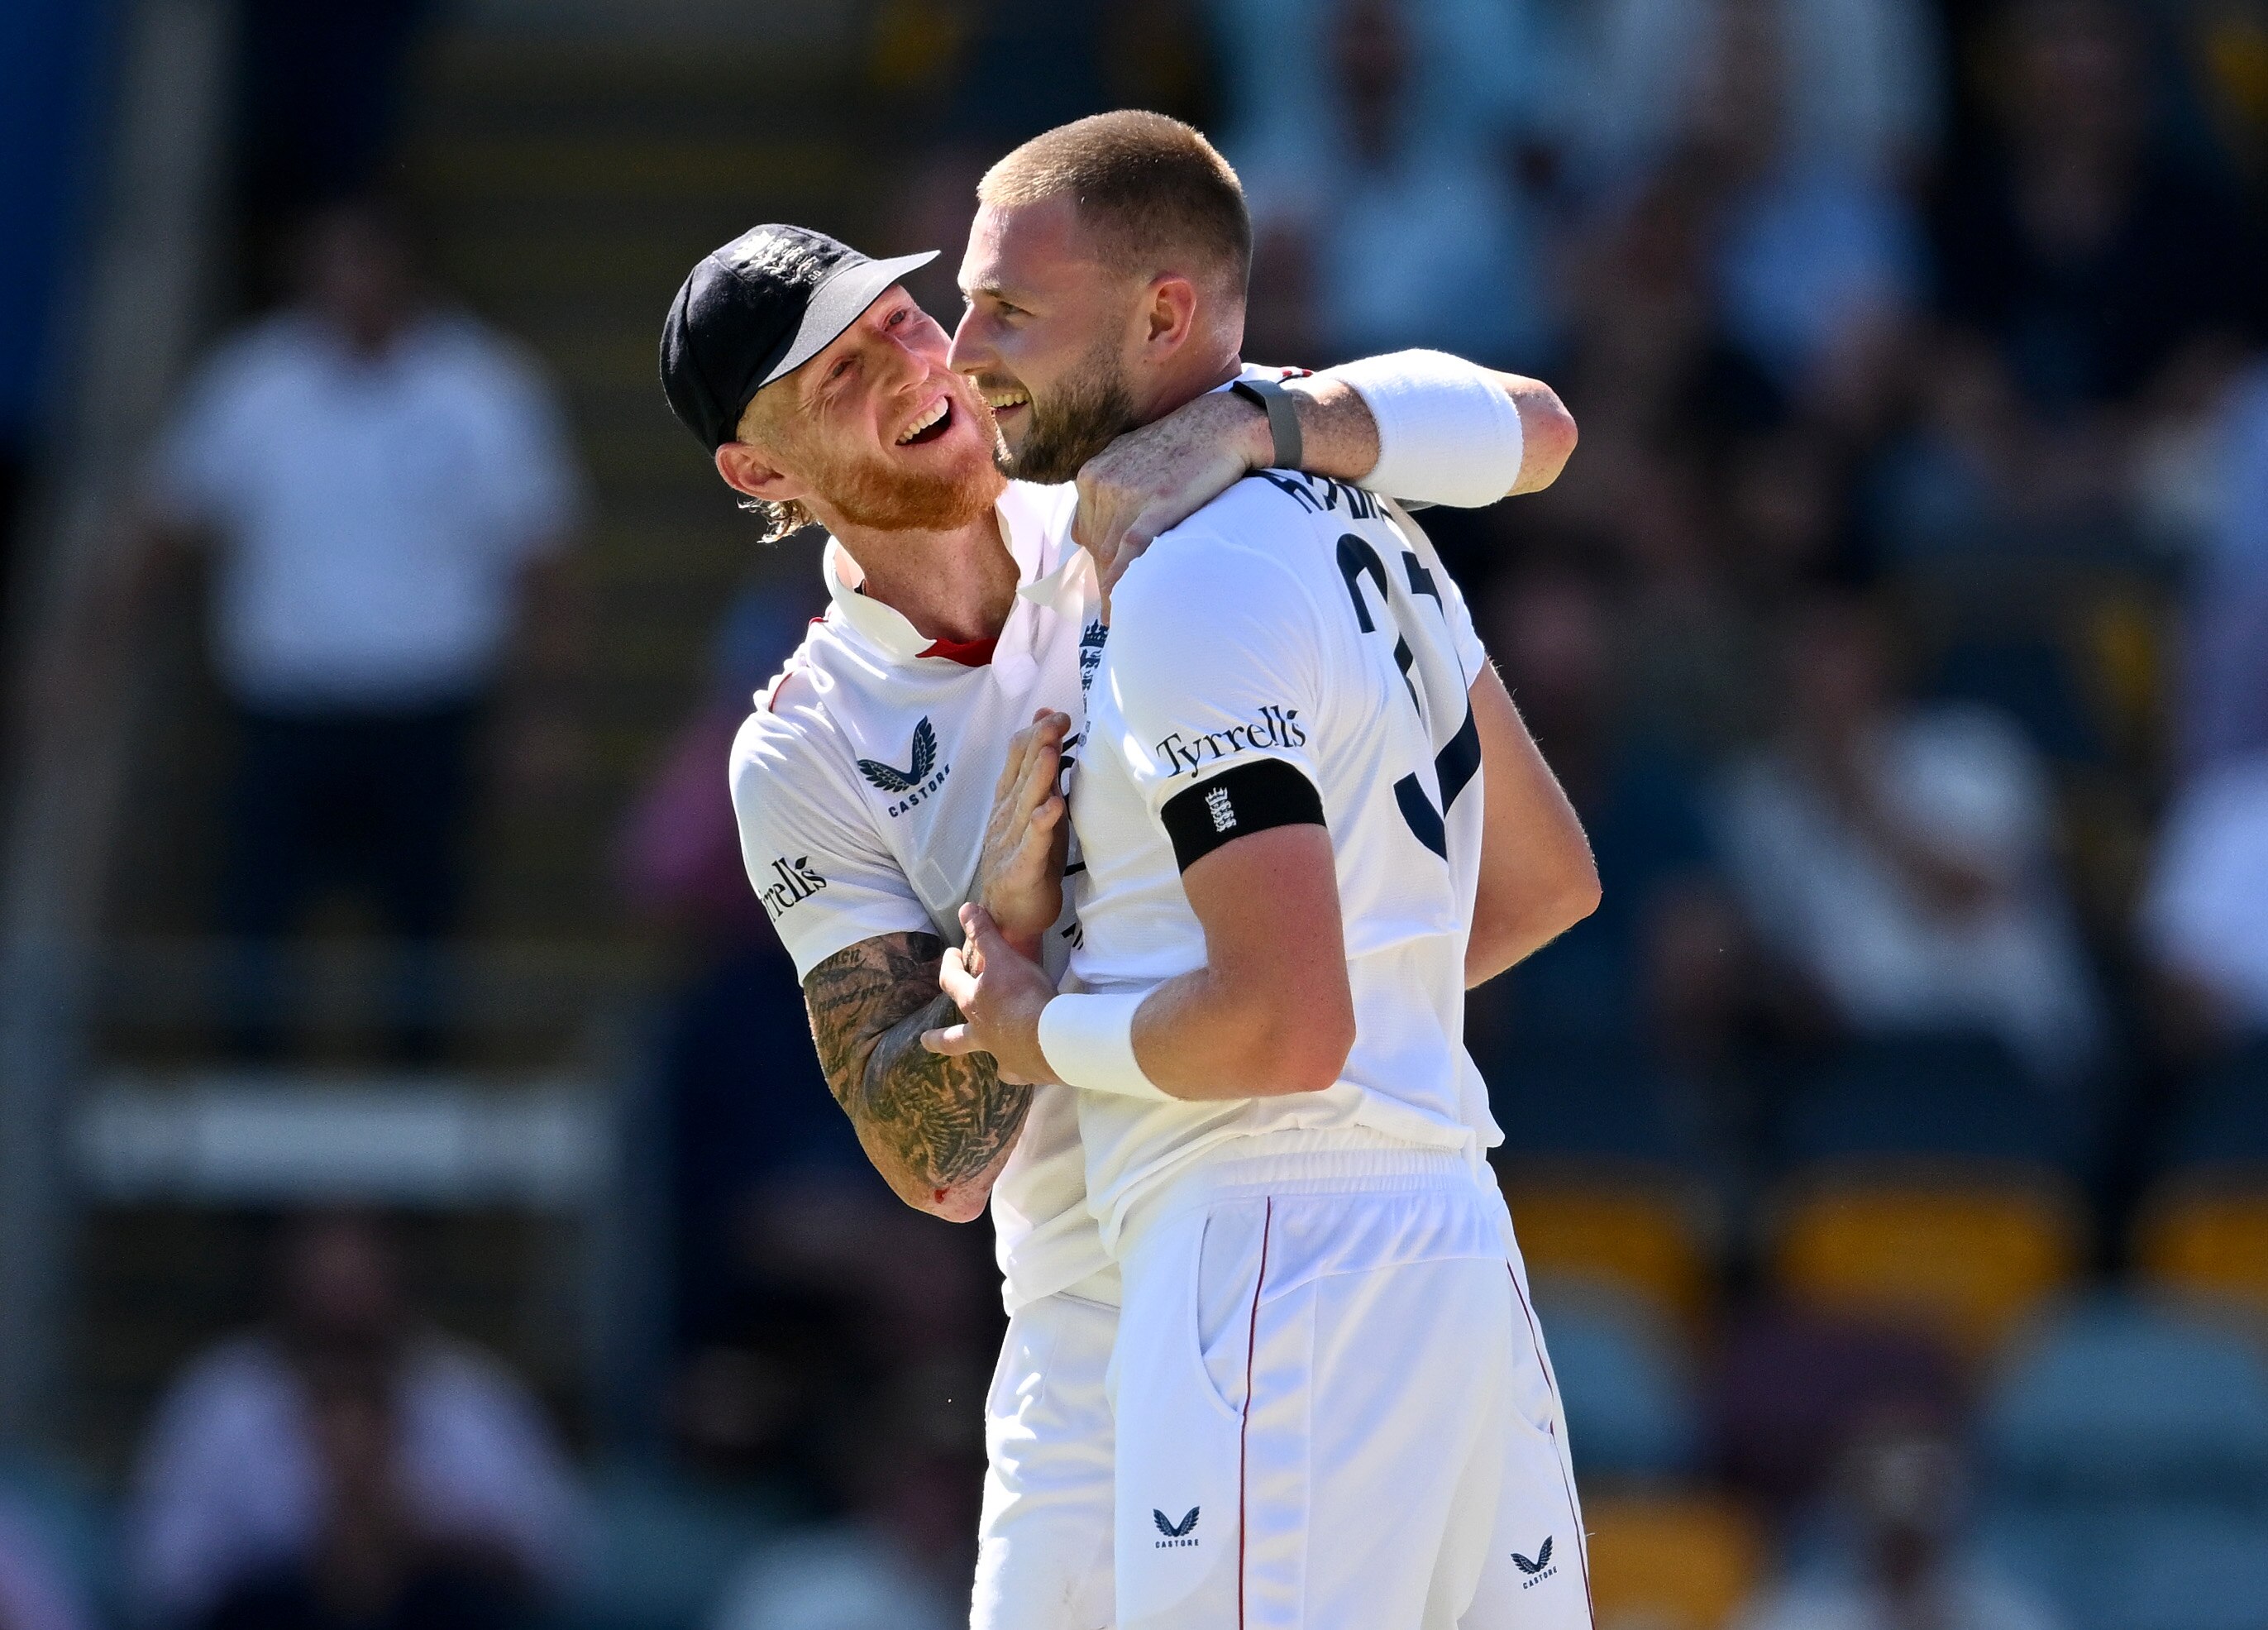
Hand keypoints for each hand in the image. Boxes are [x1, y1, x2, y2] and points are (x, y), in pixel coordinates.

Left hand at [924, 903, 1062, 1084]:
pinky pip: (1013, 1071)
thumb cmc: (1023, 994)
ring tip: (983, 1057)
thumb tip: (964, 908)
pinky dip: (1015, 1069)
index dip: (949, 965)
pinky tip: (1018, 1068)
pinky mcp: (1021, 1069)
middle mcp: (980, 1031)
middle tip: (923, 1040)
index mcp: (973, 1002)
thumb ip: (984, 933)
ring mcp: (999, 1054)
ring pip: (983, 1055)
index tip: (950, 954)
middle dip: (936, 1038)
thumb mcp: (1004, 957)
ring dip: (980, 1052)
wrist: (1051, 1038)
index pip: (951, 981)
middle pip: (952, 1037)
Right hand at [975, 710, 1071, 956]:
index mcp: (1008, 801)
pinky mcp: (1021, 867)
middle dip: (1038, 745)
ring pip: (1025, 804)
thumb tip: (1047, 731)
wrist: (1009, 913)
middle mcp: (1006, 817)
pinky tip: (1052, 808)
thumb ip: (1041, 774)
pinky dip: (1041, 825)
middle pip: (1021, 775)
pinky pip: (1032, 844)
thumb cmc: (1029, 858)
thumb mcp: (1036, 811)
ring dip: (1038, 778)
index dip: (1035, 734)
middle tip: (1055, 720)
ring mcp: (1011, 842)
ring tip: (1051, 752)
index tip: (1057, 713)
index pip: (1017, 759)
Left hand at [1073, 389, 1273, 596]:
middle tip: (1117, 608)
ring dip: (1114, 588)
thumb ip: (1103, 490)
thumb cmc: (1179, 444)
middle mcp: (1100, 483)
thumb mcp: (1127, 457)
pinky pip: (1129, 550)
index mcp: (1091, 475)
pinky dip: (1122, 580)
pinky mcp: (1155, 504)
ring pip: (1110, 553)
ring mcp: (1126, 494)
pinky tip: (1120, 604)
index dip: (1098, 562)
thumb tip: (1082, 533)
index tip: (1108, 584)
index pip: (1085, 532)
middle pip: (1096, 546)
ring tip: (1120, 615)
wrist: (1219, 426)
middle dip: (1105, 578)